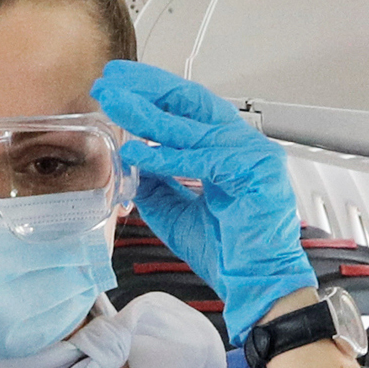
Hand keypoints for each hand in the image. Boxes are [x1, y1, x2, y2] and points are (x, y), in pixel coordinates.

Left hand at [90, 61, 313, 327]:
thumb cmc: (227, 251)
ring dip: (147, 115)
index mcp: (228, 149)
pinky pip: (205, 159)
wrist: (256, 286)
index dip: (152, 93)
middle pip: (192, 104)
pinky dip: (168, 157)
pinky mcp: (258, 172)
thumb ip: (155, 182)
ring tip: (114, 104)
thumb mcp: (174, 210)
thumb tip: (128, 159)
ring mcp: (254, 154)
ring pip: (193, 127)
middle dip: (147, 89)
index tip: (117, 85)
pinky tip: (137, 152)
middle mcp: (244, 144)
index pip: (188, 109)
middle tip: (110, 81)